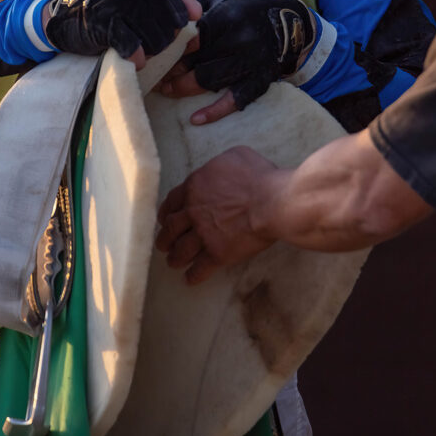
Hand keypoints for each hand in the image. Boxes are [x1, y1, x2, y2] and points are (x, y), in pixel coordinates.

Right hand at [42, 0, 195, 65]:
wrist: (74, 16)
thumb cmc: (120, 12)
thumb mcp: (150, 2)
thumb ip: (178, 4)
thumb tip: (198, 16)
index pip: (181, 16)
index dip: (174, 31)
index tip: (159, 30)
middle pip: (169, 32)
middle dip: (160, 44)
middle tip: (143, 40)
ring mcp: (119, 4)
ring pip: (155, 41)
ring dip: (148, 52)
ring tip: (136, 46)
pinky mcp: (103, 24)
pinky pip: (132, 46)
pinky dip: (136, 57)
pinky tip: (134, 59)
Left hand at [155, 145, 283, 283]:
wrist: (272, 203)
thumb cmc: (259, 176)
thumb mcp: (237, 156)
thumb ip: (220, 164)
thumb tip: (219, 168)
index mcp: (195, 187)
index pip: (171, 201)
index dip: (165, 212)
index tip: (164, 219)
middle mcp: (193, 211)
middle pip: (170, 228)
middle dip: (165, 238)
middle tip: (164, 244)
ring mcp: (203, 234)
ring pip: (181, 250)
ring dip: (175, 257)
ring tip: (173, 262)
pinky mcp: (217, 254)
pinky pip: (200, 269)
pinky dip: (193, 275)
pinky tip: (190, 279)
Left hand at [157, 0, 315, 122]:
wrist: (291, 23)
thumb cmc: (247, 7)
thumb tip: (162, 1)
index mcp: (226, 17)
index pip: (188, 36)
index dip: (167, 47)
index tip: (151, 54)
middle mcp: (239, 40)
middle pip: (194, 61)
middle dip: (170, 69)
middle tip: (153, 74)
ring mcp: (250, 63)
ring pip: (207, 81)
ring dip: (183, 88)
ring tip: (167, 89)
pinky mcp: (259, 80)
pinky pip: (235, 100)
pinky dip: (214, 112)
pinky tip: (196, 119)